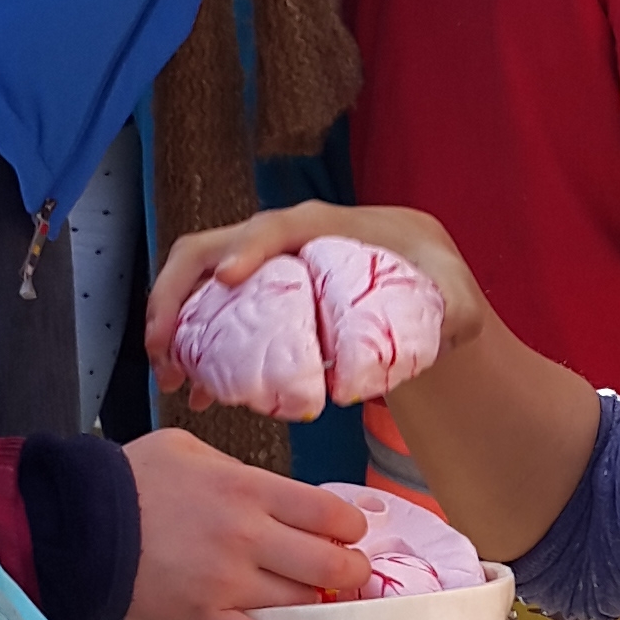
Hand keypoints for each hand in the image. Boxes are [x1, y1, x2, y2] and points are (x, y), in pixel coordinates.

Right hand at [123, 430, 370, 619]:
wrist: (77, 521)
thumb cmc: (132, 478)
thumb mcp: (190, 451)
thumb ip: (239, 472)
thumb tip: (274, 495)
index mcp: (249, 489)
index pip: (329, 513)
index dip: (350, 527)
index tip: (346, 533)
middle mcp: (250, 537)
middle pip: (329, 563)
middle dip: (350, 570)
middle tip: (347, 573)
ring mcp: (231, 584)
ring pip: (304, 602)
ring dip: (322, 605)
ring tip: (325, 602)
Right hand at [147, 202, 489, 408]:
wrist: (421, 295)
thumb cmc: (435, 287)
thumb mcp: (455, 296)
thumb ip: (457, 310)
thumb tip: (447, 330)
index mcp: (326, 227)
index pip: (276, 227)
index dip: (248, 248)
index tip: (227, 279)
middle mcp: (284, 239)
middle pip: (213, 248)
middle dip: (177, 293)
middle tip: (161, 347)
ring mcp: (266, 268)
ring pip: (202, 284)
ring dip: (174, 326)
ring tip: (169, 377)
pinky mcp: (260, 300)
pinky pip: (214, 317)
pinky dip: (198, 352)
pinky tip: (195, 392)